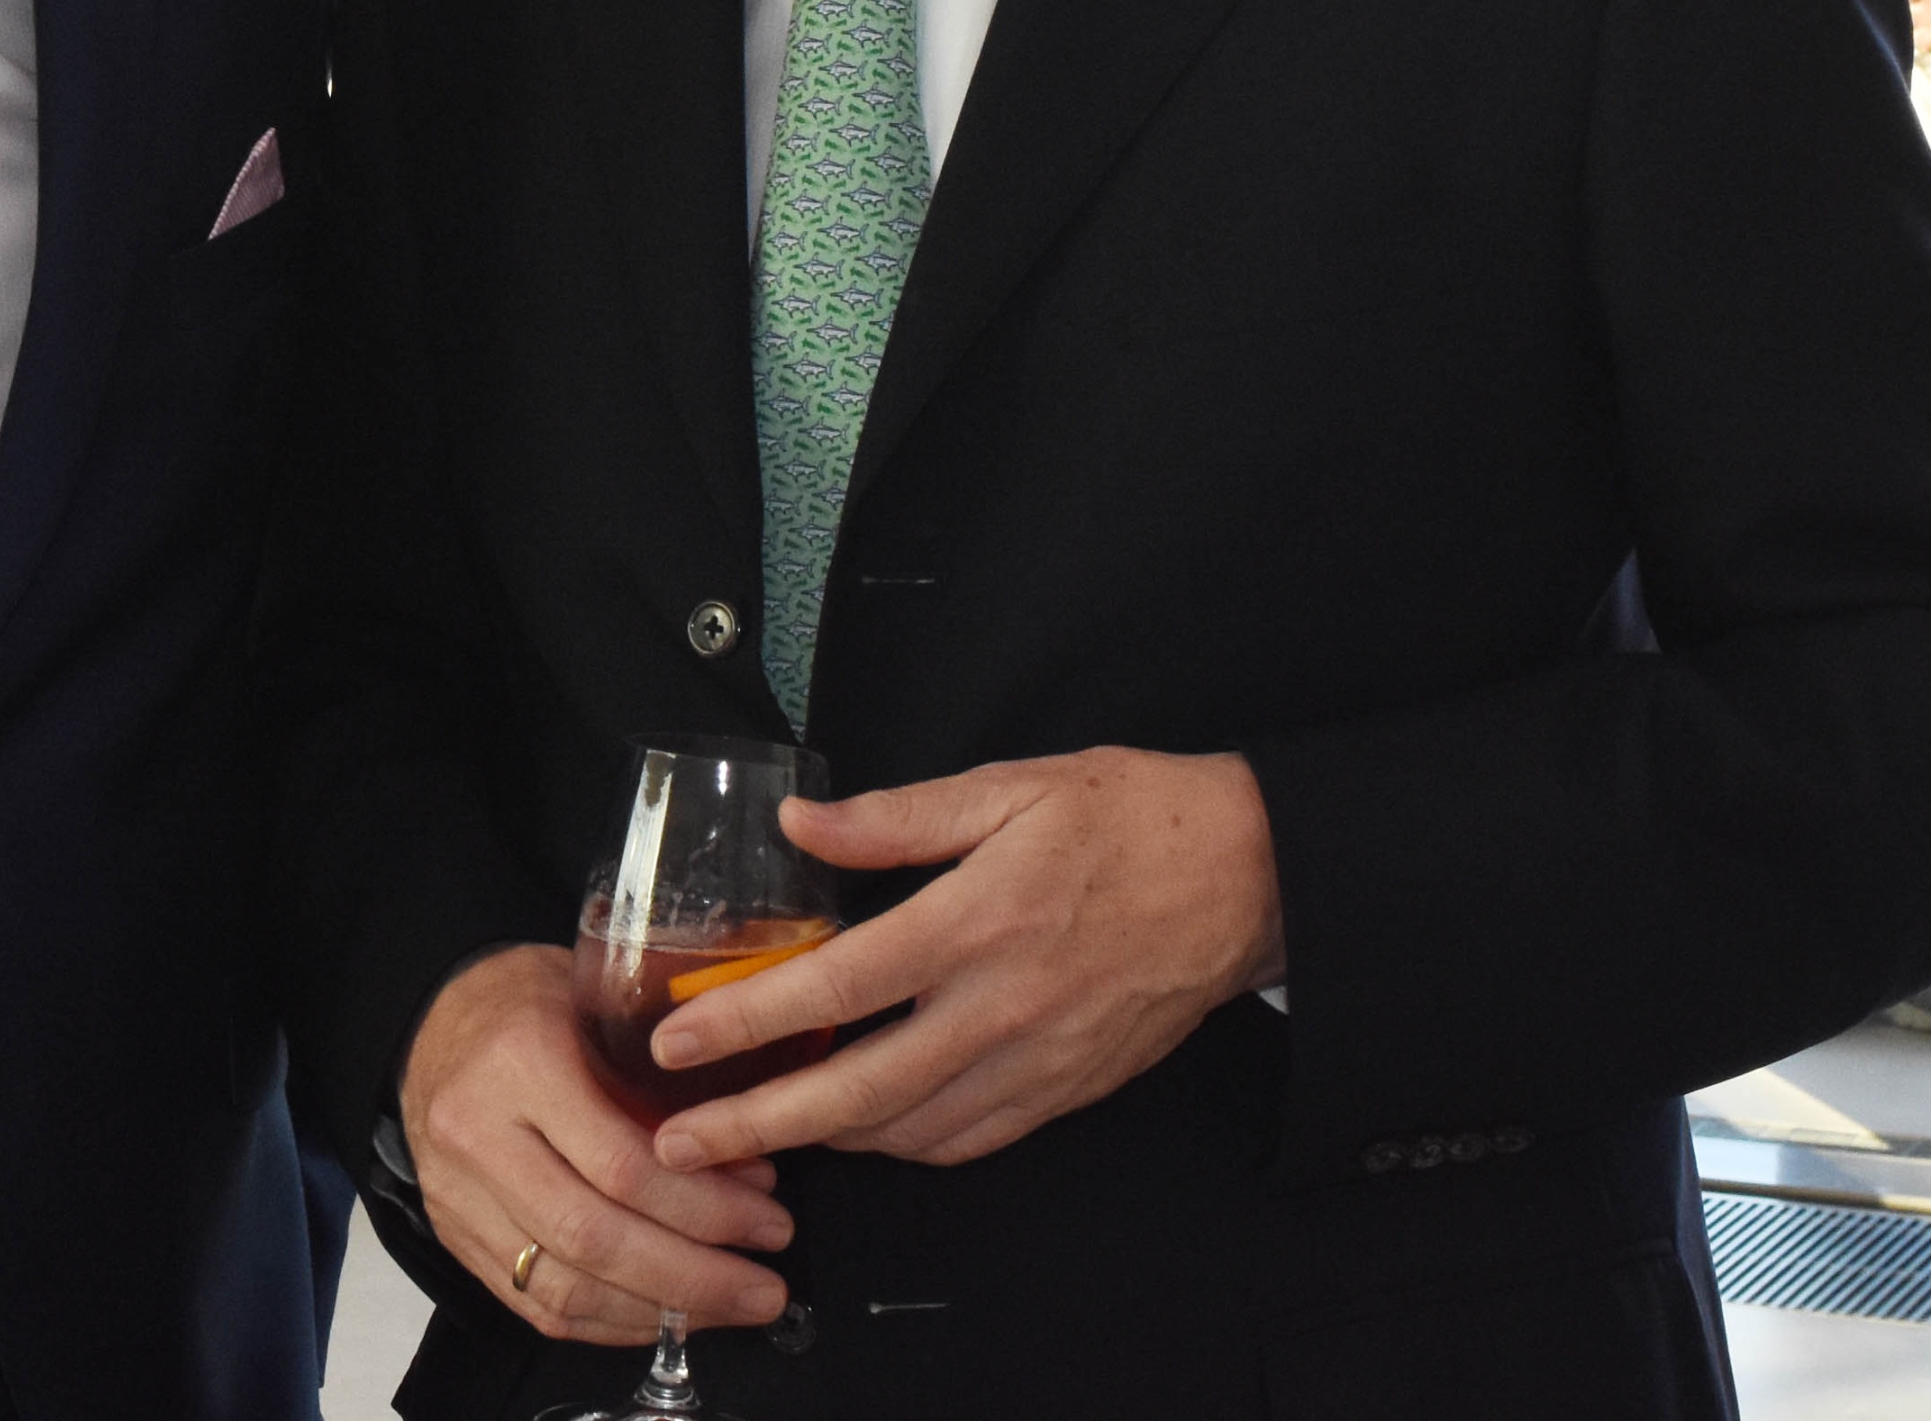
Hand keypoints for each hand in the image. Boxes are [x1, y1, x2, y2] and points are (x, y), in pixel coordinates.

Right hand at [397, 943, 788, 1343]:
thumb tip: (751, 1163)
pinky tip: (666, 1317)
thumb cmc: (530, 1004)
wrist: (431, 1020)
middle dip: (694, 1276)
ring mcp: (459, 1196)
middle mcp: (478, 1136)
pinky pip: (536, 1305)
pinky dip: (610, 1325)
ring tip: (728, 1306)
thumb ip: (662, 1080)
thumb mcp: (600, 1006)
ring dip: (660, 1312)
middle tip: (763, 1286)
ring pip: (564, 1287)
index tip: (768, 1217)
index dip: (706, 1207)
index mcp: (520, 1063)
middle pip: (595, 1238)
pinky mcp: (454, 1236)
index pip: (621, 1163)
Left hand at [645, 748, 1282, 1176]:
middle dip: (761, 1123)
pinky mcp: (1069, 1089)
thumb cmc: (1134, 819)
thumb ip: (897, 817)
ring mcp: (1039, 1059)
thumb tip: (802, 825)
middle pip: (860, 1091)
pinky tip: (864, 1131)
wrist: (1251, 875)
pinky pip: (971, 1138)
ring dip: (827, 1141)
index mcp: (976, 922)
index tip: (679, 1040)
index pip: (835, 988)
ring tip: (757, 1138)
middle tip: (686, 1142)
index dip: (746, 1021)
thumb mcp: (1010, 787)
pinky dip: (905, 1145)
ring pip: (912, 1130)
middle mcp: (1002, 1006)